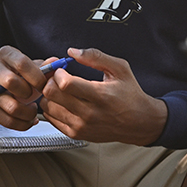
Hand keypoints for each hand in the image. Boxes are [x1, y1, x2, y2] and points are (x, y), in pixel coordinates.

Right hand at [0, 45, 53, 128]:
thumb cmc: (19, 75)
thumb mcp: (33, 68)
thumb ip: (46, 67)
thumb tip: (56, 62)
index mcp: (6, 54)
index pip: (21, 63)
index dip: (37, 76)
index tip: (44, 85)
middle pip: (11, 82)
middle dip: (29, 93)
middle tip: (36, 96)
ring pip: (10, 106)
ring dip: (28, 113)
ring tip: (34, 111)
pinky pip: (6, 120)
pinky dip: (21, 124)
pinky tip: (27, 120)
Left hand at [37, 47, 167, 144]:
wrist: (139, 122)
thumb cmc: (130, 95)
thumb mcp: (120, 69)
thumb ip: (96, 57)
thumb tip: (73, 51)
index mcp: (101, 95)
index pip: (66, 84)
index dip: (58, 73)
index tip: (62, 69)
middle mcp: (89, 113)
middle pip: (52, 95)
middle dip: (50, 81)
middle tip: (56, 76)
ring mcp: (81, 126)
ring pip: (48, 107)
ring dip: (49, 95)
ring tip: (60, 89)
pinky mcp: (76, 134)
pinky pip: (51, 119)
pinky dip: (52, 107)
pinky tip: (63, 101)